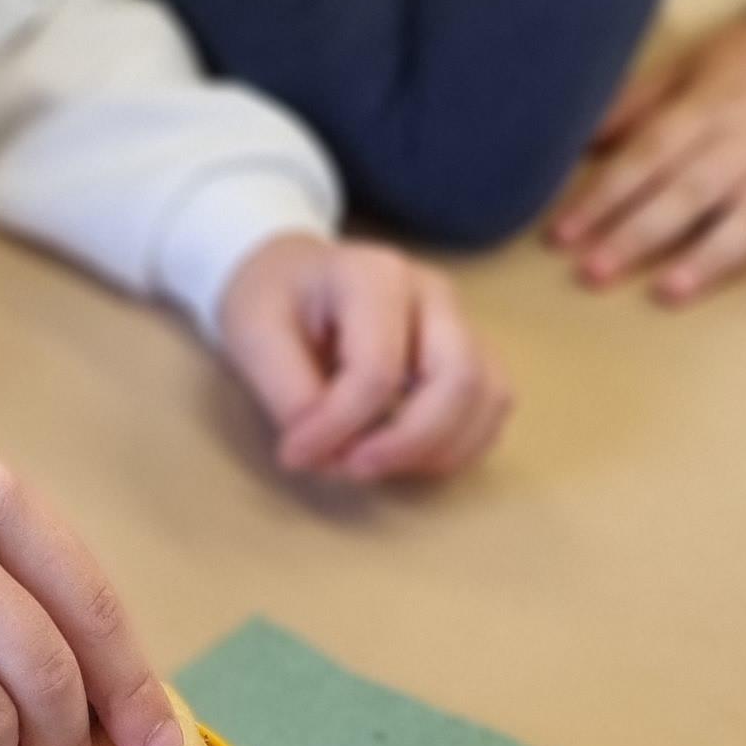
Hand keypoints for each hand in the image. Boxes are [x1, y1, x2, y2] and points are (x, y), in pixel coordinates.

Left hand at [217, 233, 510, 481]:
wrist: (293, 278)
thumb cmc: (273, 302)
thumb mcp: (253, 335)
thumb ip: (286, 393)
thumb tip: (326, 452)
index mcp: (374, 275)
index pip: (378, 370)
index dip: (339, 427)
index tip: (294, 454)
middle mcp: (432, 292)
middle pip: (459, 379)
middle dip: (409, 443)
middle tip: (351, 470)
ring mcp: (460, 320)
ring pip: (488, 395)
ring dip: (440, 449)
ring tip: (376, 466)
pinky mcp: (471, 351)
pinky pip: (492, 405)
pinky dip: (460, 444)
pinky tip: (409, 459)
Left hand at [548, 13, 745, 304]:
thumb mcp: (697, 62)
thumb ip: (638, 104)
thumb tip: (576, 141)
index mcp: (711, 109)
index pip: (648, 156)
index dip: (603, 197)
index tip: (560, 237)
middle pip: (690, 192)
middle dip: (639, 234)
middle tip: (593, 273)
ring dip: (711, 256)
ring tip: (669, 291)